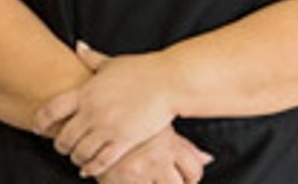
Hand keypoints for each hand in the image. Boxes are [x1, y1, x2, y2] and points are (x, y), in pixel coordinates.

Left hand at [34, 42, 177, 177]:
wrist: (170, 81)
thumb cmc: (144, 70)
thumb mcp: (113, 62)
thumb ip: (92, 59)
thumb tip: (78, 46)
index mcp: (86, 92)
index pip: (50, 111)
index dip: (39, 122)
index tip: (38, 128)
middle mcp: (92, 112)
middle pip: (63, 137)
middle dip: (61, 145)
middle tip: (64, 146)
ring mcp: (107, 127)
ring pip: (79, 153)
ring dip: (76, 158)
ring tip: (78, 158)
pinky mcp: (124, 140)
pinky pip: (100, 161)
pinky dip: (91, 168)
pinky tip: (90, 169)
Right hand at [95, 125, 212, 183]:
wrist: (89, 119)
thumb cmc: (129, 122)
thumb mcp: (160, 129)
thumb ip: (184, 146)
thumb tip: (208, 159)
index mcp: (169, 142)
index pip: (195, 170)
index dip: (191, 178)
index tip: (185, 179)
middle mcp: (156, 157)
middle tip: (166, 180)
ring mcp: (138, 171)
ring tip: (150, 179)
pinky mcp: (119, 181)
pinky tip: (134, 181)